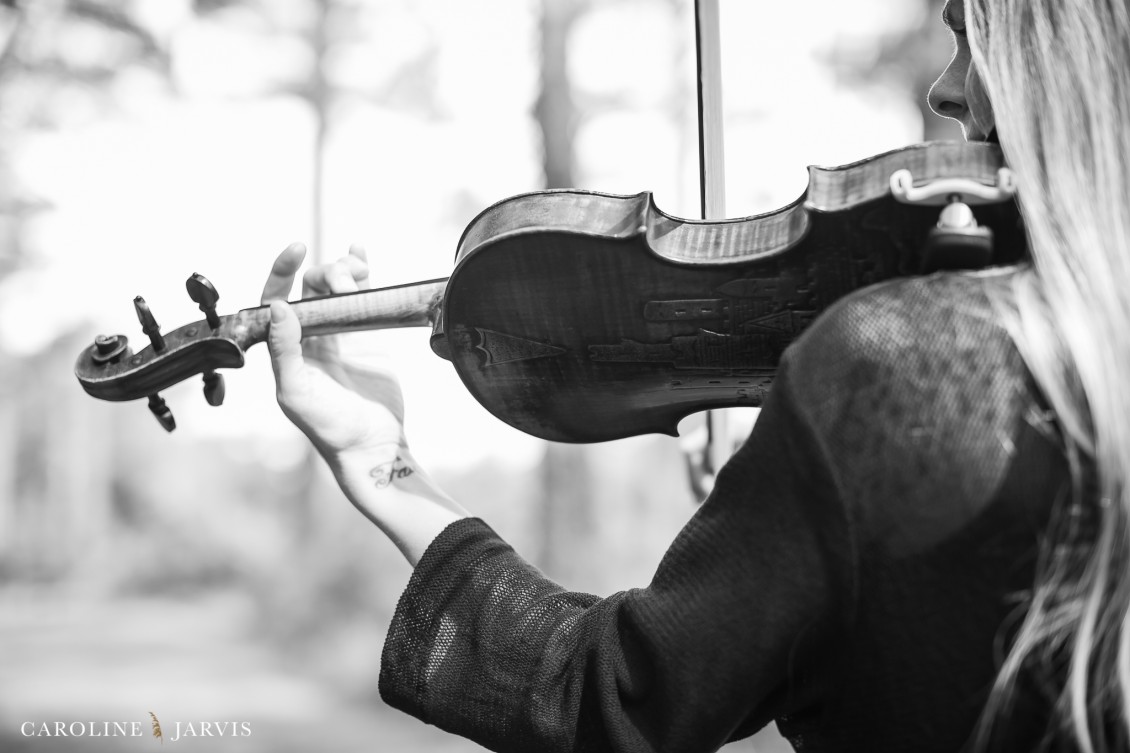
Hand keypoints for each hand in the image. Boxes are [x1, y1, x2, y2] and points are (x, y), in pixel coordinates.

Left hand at [261, 242, 405, 462]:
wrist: (372, 443)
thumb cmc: (328, 426)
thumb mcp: (295, 391)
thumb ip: (284, 350)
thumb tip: (279, 307)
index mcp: (284, 348)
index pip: (274, 300)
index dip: (281, 272)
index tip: (296, 251)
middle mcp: (309, 337)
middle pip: (309, 287)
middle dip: (323, 272)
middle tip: (342, 280)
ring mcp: (339, 333)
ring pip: (335, 286)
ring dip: (343, 269)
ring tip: (356, 271)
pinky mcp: (367, 334)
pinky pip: (361, 296)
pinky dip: (361, 272)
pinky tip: (360, 253)